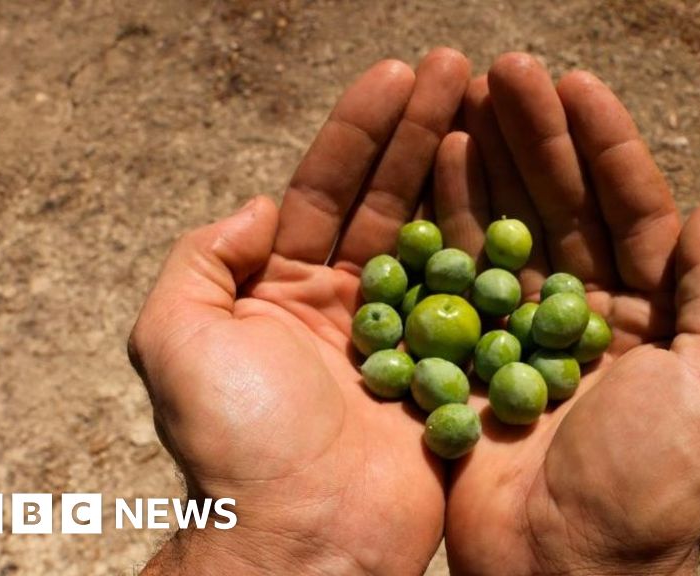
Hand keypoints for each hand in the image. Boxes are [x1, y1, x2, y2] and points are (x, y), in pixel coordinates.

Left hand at [128, 48, 469, 574]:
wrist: (303, 541)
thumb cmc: (235, 445)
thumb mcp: (175, 338)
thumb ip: (200, 260)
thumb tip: (259, 207)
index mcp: (283, 291)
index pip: (327, 188)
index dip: (360, 129)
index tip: (398, 73)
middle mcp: (347, 306)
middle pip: (390, 200)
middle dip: (420, 131)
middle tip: (460, 70)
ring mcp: (405, 339)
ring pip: (441, 238)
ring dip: (466, 174)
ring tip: (496, 108)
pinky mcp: (452, 375)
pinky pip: (480, 302)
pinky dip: (501, 251)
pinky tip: (525, 196)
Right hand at [439, 54, 699, 574]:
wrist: (565, 575)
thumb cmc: (655, 484)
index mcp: (662, 320)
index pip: (637, 212)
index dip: (607, 145)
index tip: (572, 84)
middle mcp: (596, 321)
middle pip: (566, 210)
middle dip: (538, 138)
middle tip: (503, 71)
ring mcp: (528, 339)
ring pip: (509, 234)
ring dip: (489, 166)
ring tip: (461, 99)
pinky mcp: (473, 361)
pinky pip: (460, 281)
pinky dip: (446, 227)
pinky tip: (433, 173)